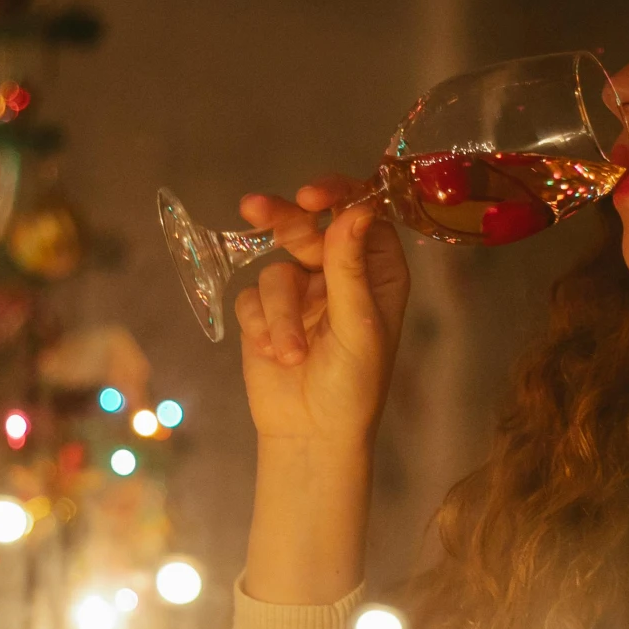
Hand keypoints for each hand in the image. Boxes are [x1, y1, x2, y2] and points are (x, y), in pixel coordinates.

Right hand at [234, 176, 410, 450]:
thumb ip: (350, 269)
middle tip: (255, 208)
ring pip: (275, 268)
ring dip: (279, 313)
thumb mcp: (359, 326)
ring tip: (290, 354)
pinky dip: (261, 325)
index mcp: (376, 271)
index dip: (336, 195)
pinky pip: (251, 297)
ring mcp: (300, 291)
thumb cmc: (352, 385)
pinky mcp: (264, 312)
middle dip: (285, 222)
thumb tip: (356, 210)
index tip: (310, 194)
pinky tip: (272, 353)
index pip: (359, 214)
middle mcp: (339, 273)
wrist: (311, 434)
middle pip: (308, 226)